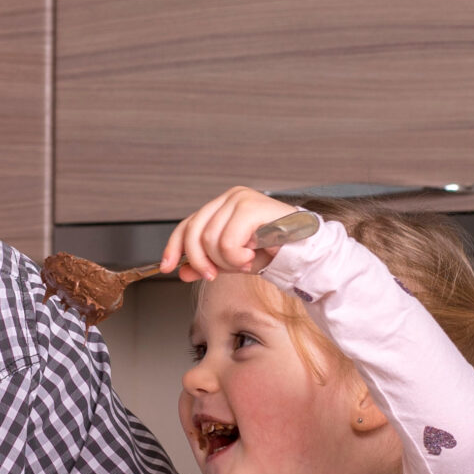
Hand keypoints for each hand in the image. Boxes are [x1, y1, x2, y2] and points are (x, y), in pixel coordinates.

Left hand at [162, 186, 302, 280]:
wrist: (305, 251)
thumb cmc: (273, 251)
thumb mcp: (232, 261)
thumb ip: (207, 263)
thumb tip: (181, 270)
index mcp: (222, 206)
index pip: (187, 224)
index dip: (174, 247)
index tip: (168, 267)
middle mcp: (229, 197)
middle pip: (194, 233)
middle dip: (202, 261)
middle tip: (214, 275)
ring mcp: (240, 199)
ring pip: (210, 240)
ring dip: (227, 261)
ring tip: (245, 261)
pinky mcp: (250, 207)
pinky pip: (227, 241)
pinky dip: (237, 257)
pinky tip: (252, 255)